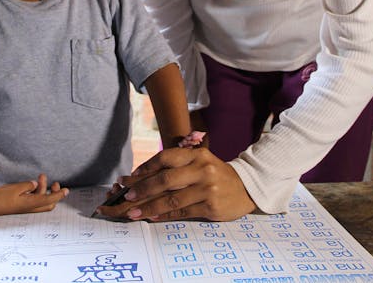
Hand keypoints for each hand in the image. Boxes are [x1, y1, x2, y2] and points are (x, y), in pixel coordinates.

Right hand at [0, 174, 67, 216]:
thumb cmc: (0, 197)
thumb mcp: (16, 188)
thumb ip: (28, 186)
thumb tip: (36, 185)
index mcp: (30, 204)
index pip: (50, 200)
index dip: (59, 195)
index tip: (66, 190)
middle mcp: (30, 207)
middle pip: (49, 203)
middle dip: (54, 193)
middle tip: (54, 183)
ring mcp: (25, 207)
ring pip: (41, 200)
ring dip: (44, 189)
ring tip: (41, 177)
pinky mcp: (21, 205)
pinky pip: (34, 200)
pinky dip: (37, 192)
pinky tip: (33, 184)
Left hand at [95, 148, 255, 221]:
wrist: (246, 187)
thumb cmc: (215, 174)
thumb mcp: (200, 162)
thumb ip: (177, 167)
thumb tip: (142, 177)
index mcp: (197, 155)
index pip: (165, 158)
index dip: (145, 168)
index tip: (129, 178)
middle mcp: (202, 169)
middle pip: (165, 179)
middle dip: (142, 189)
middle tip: (126, 196)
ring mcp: (207, 188)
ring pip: (171, 199)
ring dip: (149, 207)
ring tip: (132, 212)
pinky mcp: (211, 206)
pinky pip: (182, 212)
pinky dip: (164, 215)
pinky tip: (151, 217)